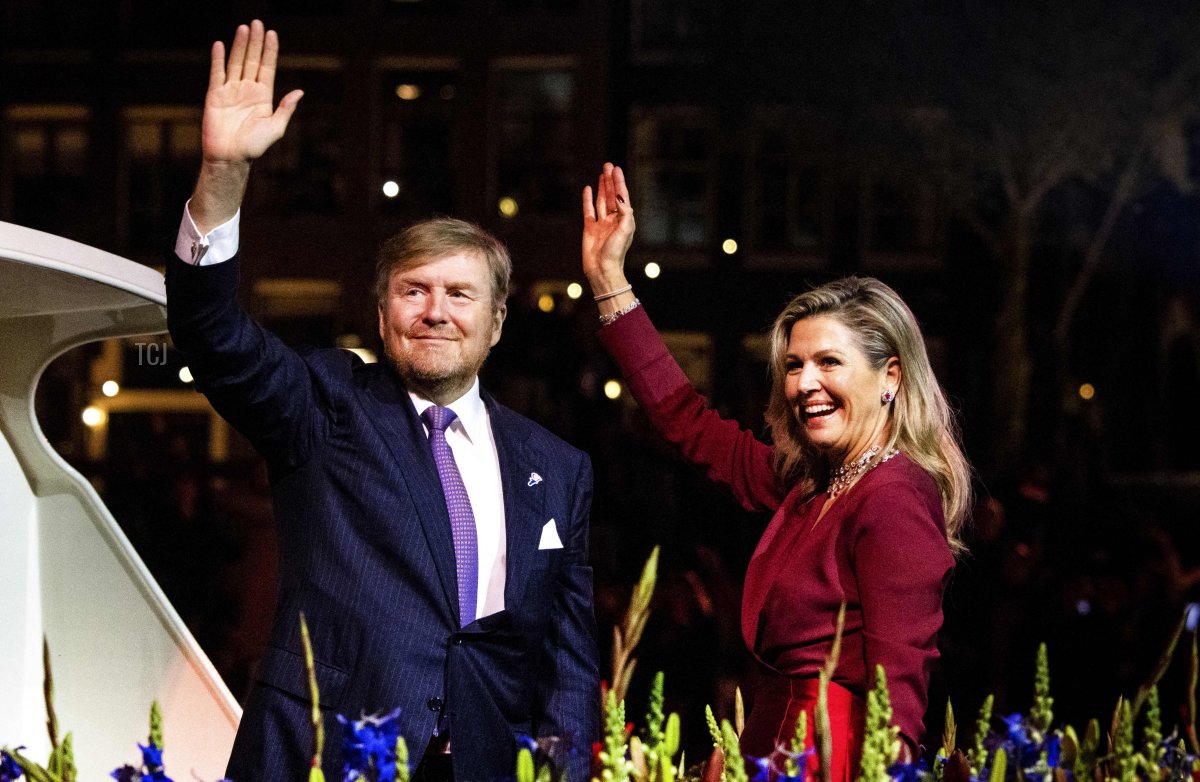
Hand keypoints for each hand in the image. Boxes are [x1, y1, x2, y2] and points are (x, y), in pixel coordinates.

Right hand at [202, 20, 301, 164]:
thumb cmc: (254, 146)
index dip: (269, 51)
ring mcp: (231, 91)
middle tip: (257, 23)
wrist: (230, 157)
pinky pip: (217, 73)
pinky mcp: (215, 95)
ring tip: (244, 28)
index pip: (267, 67)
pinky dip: (219, 59)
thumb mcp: (275, 128)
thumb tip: (299, 91)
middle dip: (255, 42)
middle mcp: (247, 90)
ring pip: (236, 62)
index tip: (272, 34)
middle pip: (252, 60)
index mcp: (263, 96)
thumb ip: (286, 109)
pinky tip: (220, 45)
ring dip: (239, 45)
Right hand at [581, 162, 635, 296]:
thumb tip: (621, 197)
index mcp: (624, 220)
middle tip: (608, 165)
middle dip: (610, 181)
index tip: (616, 169)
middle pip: (612, 195)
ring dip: (602, 187)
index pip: (622, 196)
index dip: (619, 182)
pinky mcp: (589, 228)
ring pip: (602, 200)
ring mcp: (601, 223)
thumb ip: (625, 213)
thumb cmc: (616, 253)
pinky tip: (588, 189)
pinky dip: (588, 199)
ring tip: (602, 173)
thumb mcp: (624, 231)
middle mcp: (613, 219)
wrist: (602, 269)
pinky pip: (589, 210)